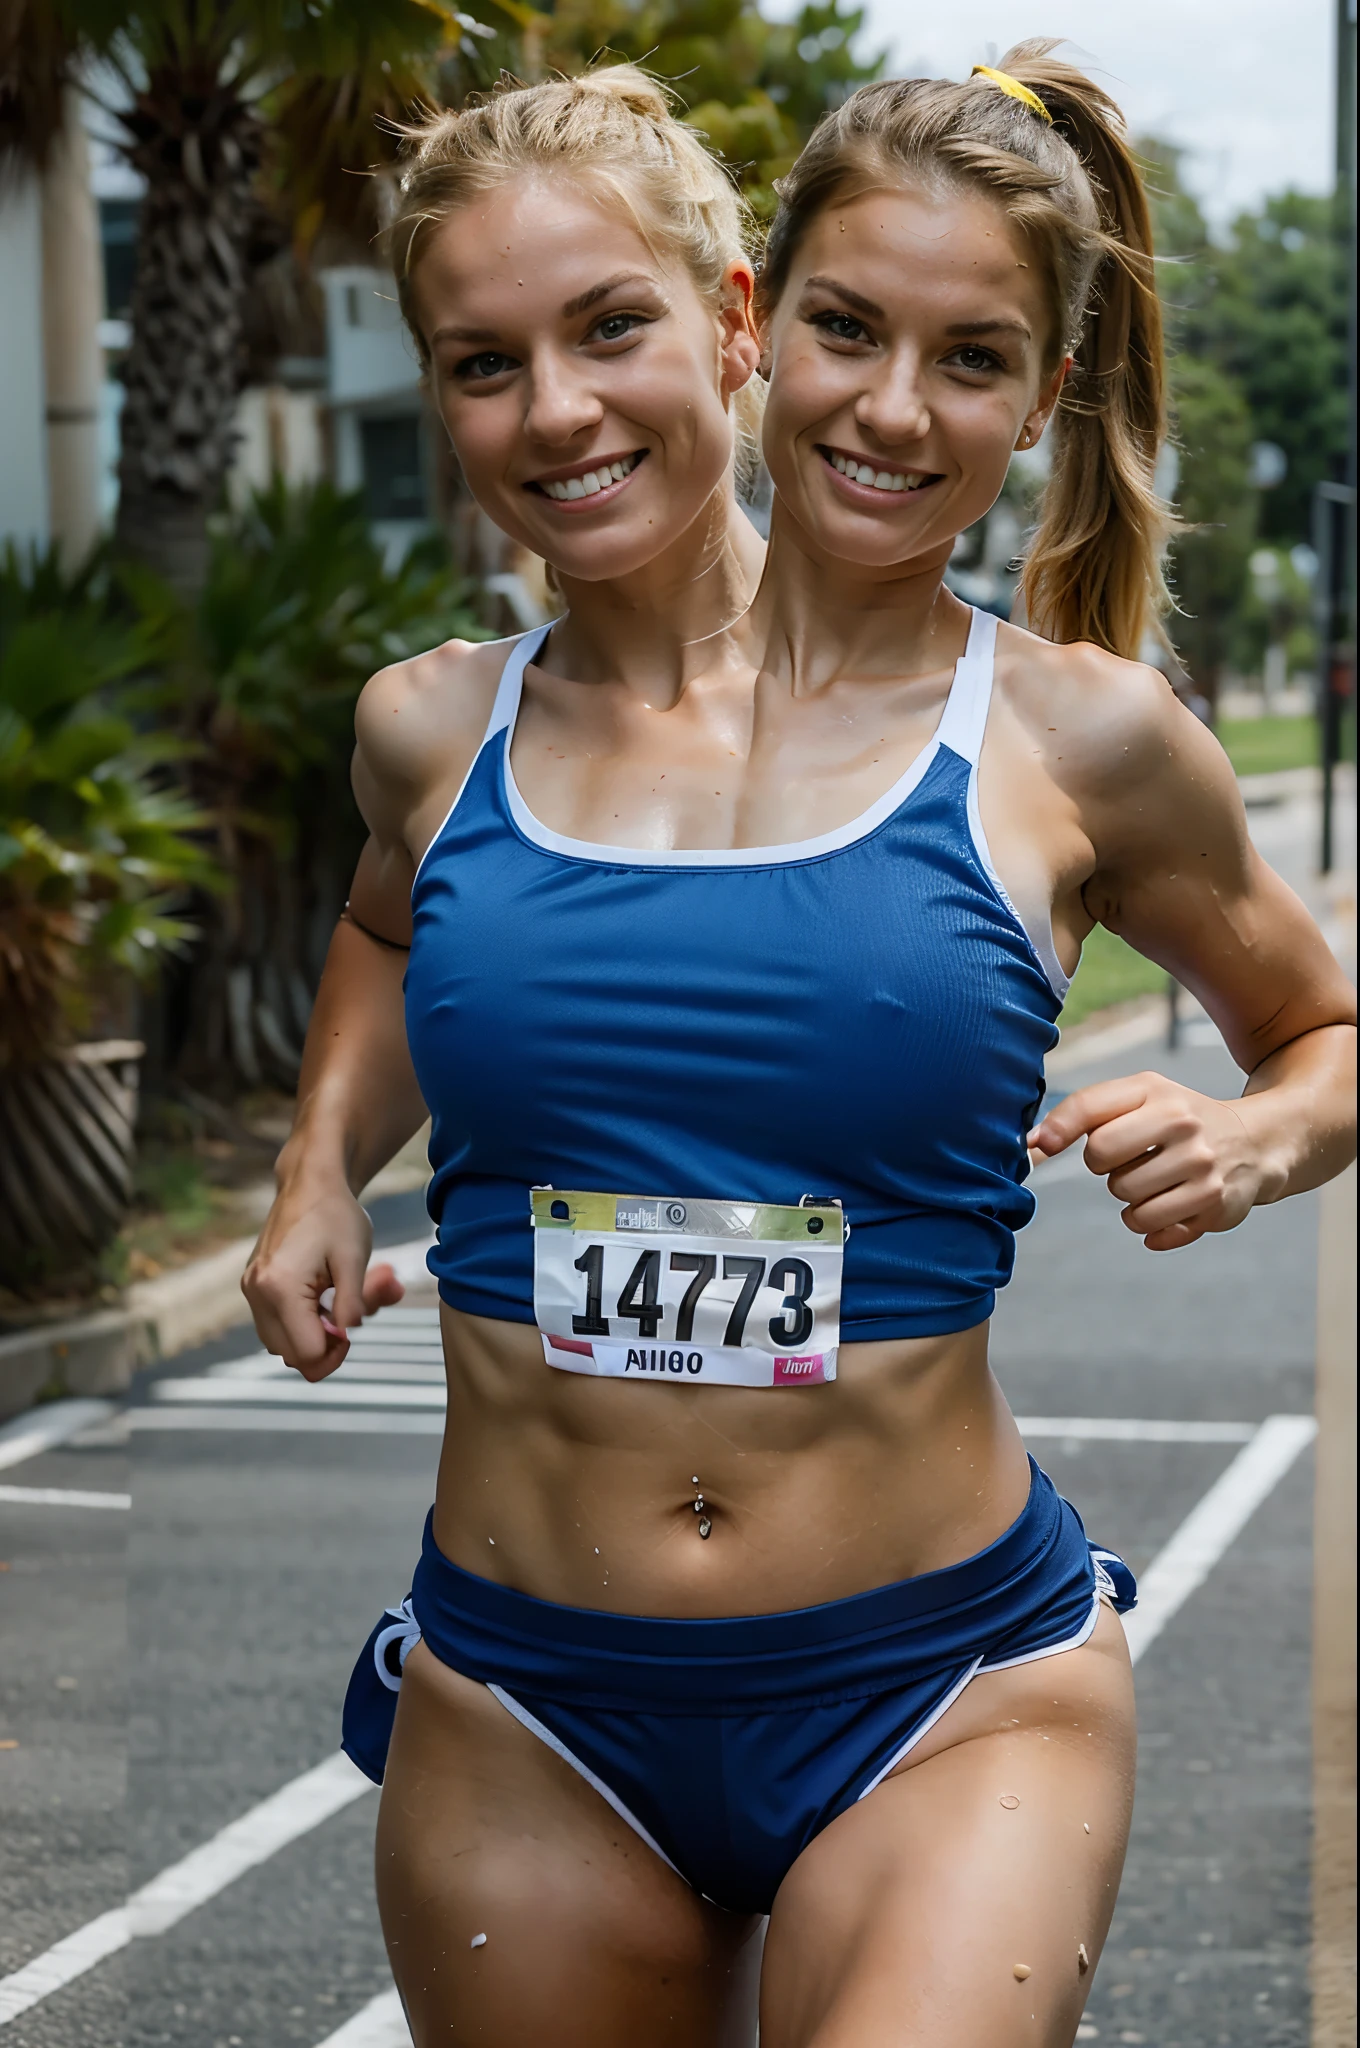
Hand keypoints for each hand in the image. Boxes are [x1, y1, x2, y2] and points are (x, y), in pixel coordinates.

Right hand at [241, 1181, 404, 1380]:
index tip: (354, 1327)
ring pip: (280, 1343)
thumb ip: (352, 1304)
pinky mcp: (253, 1285)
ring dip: (311, 1335)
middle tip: (349, 1316)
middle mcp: (257, 1293)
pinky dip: (299, 1322)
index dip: (337, 1351)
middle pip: (290, 1355)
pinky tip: (321, 1297)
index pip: (307, 1353)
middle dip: (325, 1345)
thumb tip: (346, 1335)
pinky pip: (274, 1323)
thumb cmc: (336, 1216)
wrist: (309, 1182)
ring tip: (335, 1303)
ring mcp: (251, 1289)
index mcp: (280, 1288)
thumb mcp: (354, 1260)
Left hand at [1028, 1070, 1277, 1249]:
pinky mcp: (1214, 1206)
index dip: (1057, 1131)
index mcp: (1158, 1092)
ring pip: (1127, 1203)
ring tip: (1156, 1182)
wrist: (1256, 1142)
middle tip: (1132, 1160)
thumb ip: (1084, 1111)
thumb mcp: (1140, 1097)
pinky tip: (1170, 1205)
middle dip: (1107, 1168)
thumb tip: (1031, 1144)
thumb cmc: (1179, 1119)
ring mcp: (1203, 1168)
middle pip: (1102, 1163)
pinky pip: (1153, 1230)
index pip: (1090, 1111)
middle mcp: (1184, 1126)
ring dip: (1131, 1199)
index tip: (1041, 1146)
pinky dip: (1151, 1225)